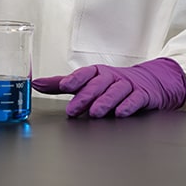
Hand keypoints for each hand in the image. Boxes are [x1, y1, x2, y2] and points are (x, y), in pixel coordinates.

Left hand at [32, 58, 185, 117]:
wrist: (148, 82)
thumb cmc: (113, 82)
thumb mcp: (88, 81)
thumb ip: (62, 84)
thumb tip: (37, 83)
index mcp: (97, 73)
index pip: (85, 73)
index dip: (75, 79)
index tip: (64, 86)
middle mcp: (112, 77)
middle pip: (98, 84)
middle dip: (85, 96)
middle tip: (73, 109)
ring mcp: (128, 85)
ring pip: (116, 91)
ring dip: (105, 101)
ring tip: (95, 112)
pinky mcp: (142, 95)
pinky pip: (136, 99)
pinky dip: (128, 105)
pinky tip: (120, 112)